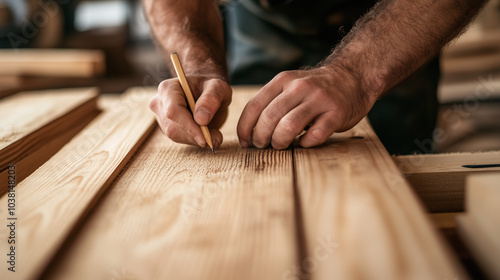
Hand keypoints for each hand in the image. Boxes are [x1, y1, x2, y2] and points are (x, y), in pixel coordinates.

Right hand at [149, 76, 231, 148]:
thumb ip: (212, 99)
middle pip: (173, 127)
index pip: (173, 111)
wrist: (207, 91)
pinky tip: (207, 135)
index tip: (204, 139)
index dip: (189, 126)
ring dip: (196, 139)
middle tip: (216, 138)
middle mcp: (160, 102)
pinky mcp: (167, 127)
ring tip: (215, 135)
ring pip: (176, 135)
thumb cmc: (211, 86)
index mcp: (169, 88)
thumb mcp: (218, 87)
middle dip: (194, 136)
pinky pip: (180, 138)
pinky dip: (195, 140)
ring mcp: (162, 116)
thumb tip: (201, 119)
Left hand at [237, 66, 377, 148]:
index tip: (246, 142)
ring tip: (281, 145)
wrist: (353, 77)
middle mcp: (299, 87)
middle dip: (261, 138)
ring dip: (280, 142)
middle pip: (269, 118)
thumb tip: (249, 132)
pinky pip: (314, 135)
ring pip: (288, 126)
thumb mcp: (290, 86)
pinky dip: (305, 143)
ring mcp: (319, 100)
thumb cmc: (315, 90)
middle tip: (263, 145)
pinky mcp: (336, 113)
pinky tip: (304, 142)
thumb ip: (272, 102)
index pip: (254, 106)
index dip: (245, 128)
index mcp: (283, 81)